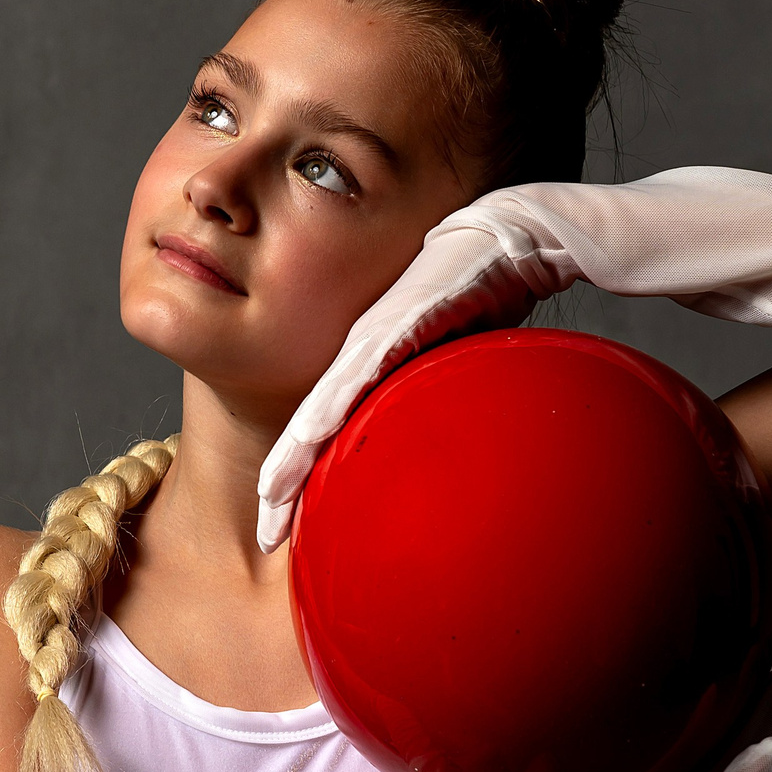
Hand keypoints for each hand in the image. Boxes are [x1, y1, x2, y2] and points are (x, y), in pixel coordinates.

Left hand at [257, 207, 566, 550]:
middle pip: (309, 430)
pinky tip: (305, 441)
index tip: (284, 524)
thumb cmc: (481, 292)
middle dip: (283, 485)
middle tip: (264, 533)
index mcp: (369, 364)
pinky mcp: (394, 326)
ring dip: (291, 462)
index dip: (301, 474)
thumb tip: (443, 442)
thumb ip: (435, 397)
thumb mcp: (452, 358)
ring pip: (318, 412)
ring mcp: (373, 340)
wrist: (507, 238)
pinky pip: (352, 378)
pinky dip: (326, 414)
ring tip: (268, 506)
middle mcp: (360, 355)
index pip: (324, 428)